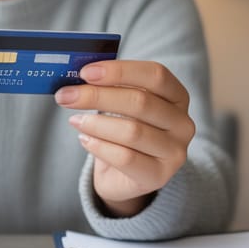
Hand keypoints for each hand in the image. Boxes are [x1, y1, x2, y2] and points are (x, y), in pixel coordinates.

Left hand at [54, 60, 193, 217]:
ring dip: (96, 123)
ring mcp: (174, 152)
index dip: (120, 71)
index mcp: (178, 96)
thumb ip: (110, 87)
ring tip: (75, 120)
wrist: (125, 176)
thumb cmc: (124, 130)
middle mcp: (182, 123)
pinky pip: (125, 158)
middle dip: (98, 96)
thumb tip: (80, 75)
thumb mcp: (122, 105)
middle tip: (67, 96)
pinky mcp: (158, 176)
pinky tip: (84, 140)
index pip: (156, 75)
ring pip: (132, 131)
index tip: (86, 72)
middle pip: (140, 102)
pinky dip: (99, 146)